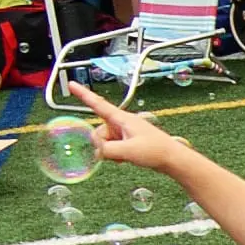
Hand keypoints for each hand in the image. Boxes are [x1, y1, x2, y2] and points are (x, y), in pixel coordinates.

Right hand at [75, 87, 190, 173]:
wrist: (173, 159)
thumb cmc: (156, 150)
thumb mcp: (128, 150)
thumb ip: (107, 150)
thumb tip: (96, 151)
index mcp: (122, 119)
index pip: (98, 104)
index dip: (83, 94)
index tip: (72, 84)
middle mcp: (121, 123)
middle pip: (98, 131)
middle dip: (101, 144)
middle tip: (116, 152)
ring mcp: (124, 133)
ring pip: (104, 142)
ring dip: (109, 151)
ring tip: (125, 156)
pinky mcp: (127, 142)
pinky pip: (111, 148)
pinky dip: (114, 154)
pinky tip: (124, 159)